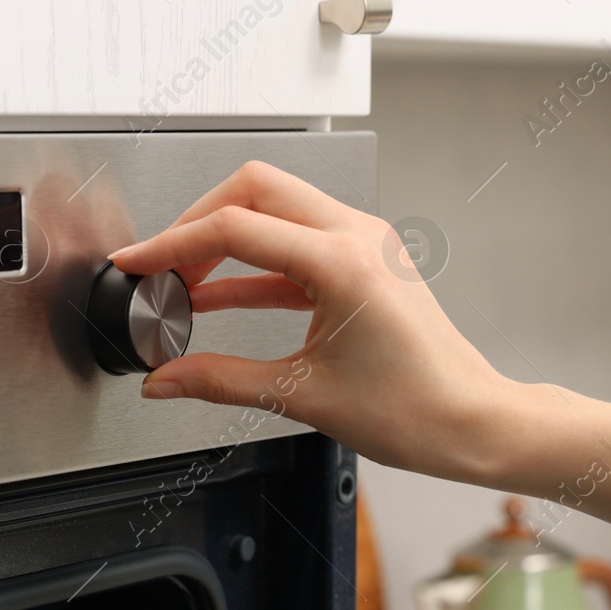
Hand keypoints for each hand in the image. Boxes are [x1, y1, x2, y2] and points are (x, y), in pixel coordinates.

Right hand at [108, 161, 523, 480]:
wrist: (472, 421)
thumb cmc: (416, 410)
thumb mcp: (302, 396)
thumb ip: (220, 380)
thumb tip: (166, 379)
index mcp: (341, 262)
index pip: (234, 227)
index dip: (172, 243)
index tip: (138, 263)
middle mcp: (357, 237)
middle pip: (254, 188)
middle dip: (197, 220)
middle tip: (161, 265)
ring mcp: (366, 242)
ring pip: (277, 205)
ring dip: (226, 235)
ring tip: (184, 280)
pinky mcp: (366, 260)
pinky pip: (296, 241)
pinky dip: (255, 260)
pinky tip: (220, 292)